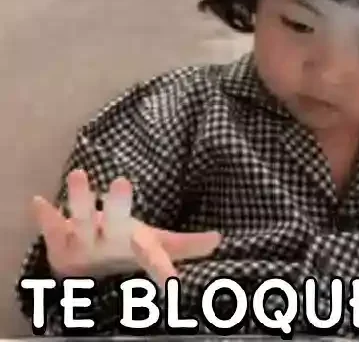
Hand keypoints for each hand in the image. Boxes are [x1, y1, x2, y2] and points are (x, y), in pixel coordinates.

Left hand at [34, 169, 221, 277]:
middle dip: (117, 207)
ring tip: (78, 175)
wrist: (84, 276)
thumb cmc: (125, 252)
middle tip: (122, 184)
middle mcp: (110, 246)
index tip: (172, 283)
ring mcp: (81, 245)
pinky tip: (38, 202)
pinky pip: (51, 229)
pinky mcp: (58, 243)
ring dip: (78, 200)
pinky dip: (45, 217)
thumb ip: (185, 244)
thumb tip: (219, 239)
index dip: (162, 270)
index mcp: (136, 248)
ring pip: (80, 222)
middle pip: (115, 225)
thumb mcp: (156, 245)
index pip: (154, 259)